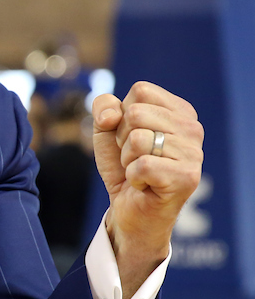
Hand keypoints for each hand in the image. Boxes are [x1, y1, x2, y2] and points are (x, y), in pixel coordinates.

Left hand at [92, 82, 203, 298]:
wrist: (128, 208)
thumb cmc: (122, 166)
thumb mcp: (105, 130)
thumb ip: (104, 107)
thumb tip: (111, 115)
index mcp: (179, 111)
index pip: (141, 90)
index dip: (122, 115)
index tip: (129, 136)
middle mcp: (193, 129)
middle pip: (136, 113)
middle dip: (122, 138)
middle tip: (134, 157)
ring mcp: (193, 154)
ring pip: (138, 139)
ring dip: (127, 159)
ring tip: (140, 171)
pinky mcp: (186, 178)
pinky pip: (141, 165)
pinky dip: (132, 178)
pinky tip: (144, 185)